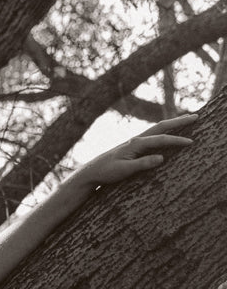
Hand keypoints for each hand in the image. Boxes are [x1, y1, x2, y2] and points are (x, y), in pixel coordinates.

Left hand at [71, 113, 195, 188]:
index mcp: (135, 144)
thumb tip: (161, 158)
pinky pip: (154, 135)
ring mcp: (135, 141)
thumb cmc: (107, 172)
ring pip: (158, 129)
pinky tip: (170, 132)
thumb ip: (142, 164)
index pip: (160, 140)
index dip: (176, 140)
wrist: (92, 171)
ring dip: (173, 124)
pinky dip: (165, 131)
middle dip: (179, 122)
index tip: (190, 142)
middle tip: (196, 117)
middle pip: (161, 127)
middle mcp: (136, 139)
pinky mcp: (134, 146)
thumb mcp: (124, 171)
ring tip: (188, 119)